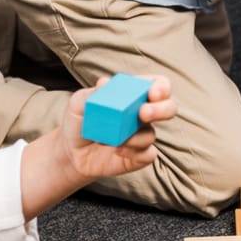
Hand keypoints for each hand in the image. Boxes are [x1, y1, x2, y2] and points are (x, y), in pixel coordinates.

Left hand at [48, 78, 176, 183]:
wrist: (72, 151)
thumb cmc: (79, 120)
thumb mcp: (79, 103)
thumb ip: (93, 93)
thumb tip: (105, 83)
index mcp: (134, 95)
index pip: (158, 85)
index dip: (161, 87)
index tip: (153, 92)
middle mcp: (143, 114)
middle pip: (169, 108)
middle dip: (162, 109)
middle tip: (143, 113)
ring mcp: (142, 136)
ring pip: (152, 134)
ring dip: (136, 136)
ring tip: (116, 139)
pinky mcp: (139, 156)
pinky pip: (148, 155)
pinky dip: (135, 152)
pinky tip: (118, 150)